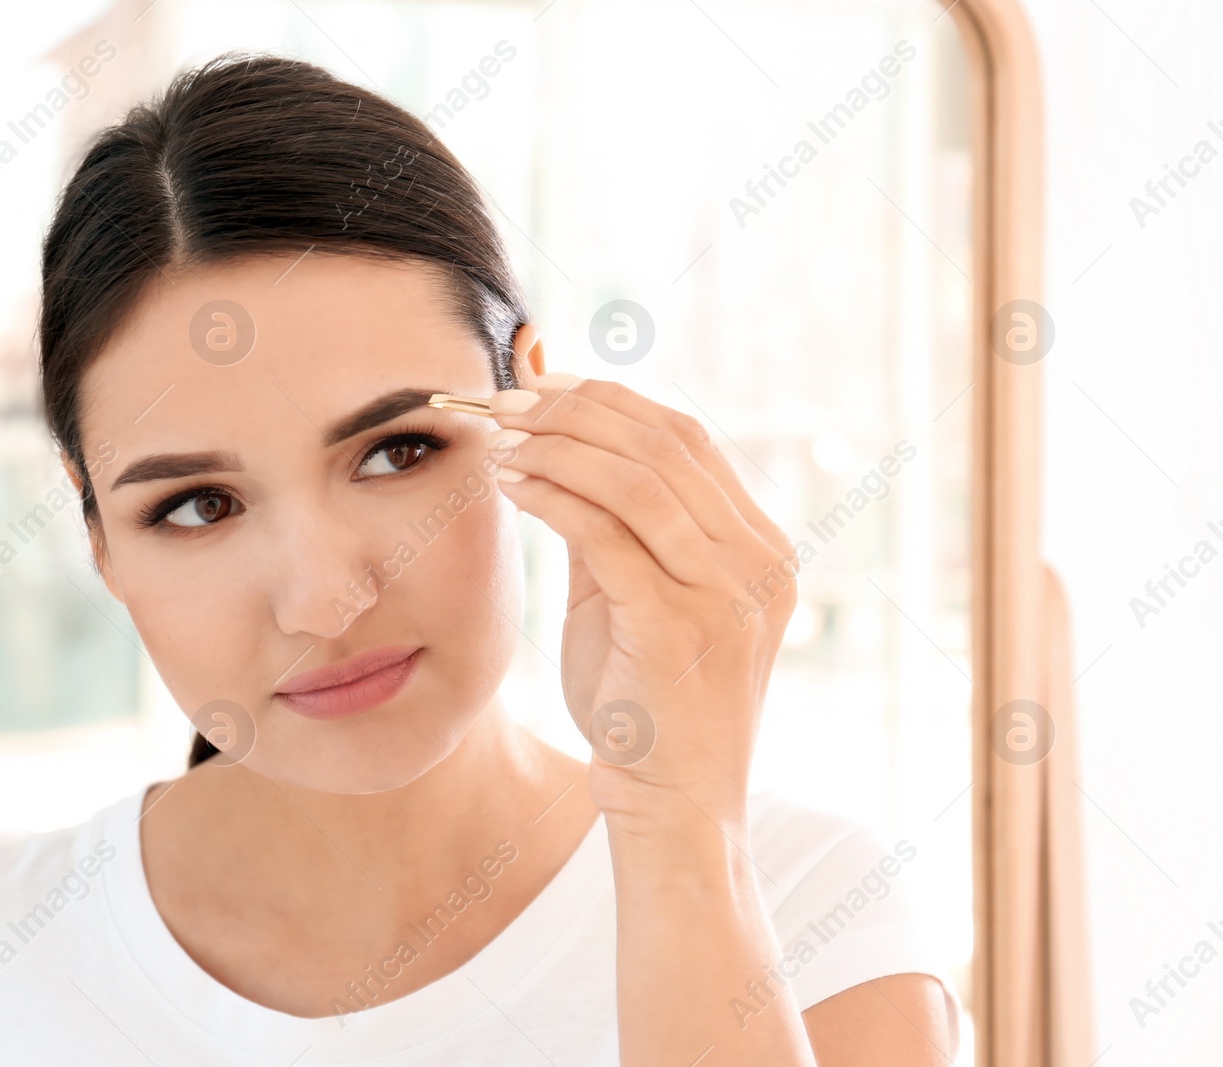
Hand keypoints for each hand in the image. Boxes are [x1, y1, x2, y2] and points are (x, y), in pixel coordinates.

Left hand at [487, 374, 799, 831]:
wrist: (672, 806)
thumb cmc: (644, 709)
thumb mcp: (634, 601)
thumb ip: (612, 529)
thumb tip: (560, 447)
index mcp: (758, 546)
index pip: (687, 439)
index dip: (612, 400)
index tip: (544, 384)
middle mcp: (758, 559)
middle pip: (663, 443)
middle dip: (574, 409)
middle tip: (505, 399)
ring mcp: (727, 591)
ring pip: (635, 478)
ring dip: (556, 444)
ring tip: (499, 435)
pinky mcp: (681, 623)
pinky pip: (606, 533)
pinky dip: (552, 495)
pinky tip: (509, 483)